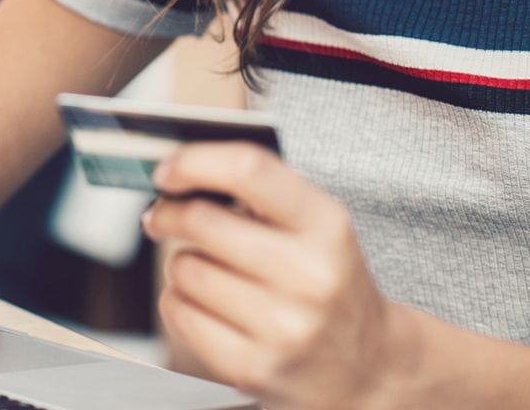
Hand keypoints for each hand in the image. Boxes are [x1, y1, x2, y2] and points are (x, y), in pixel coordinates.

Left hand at [143, 142, 414, 409]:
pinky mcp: (253, 368)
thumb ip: (260, 190)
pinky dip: (178, 301)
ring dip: (181, 263)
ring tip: (204, 268)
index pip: (249, 171)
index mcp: (327, 226)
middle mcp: (309, 276)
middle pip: (202, 221)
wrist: (367, 364)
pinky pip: (180, 313)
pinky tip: (201, 301)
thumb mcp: (318, 226)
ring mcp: (282, 327)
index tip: (167, 170)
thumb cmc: (328, 281)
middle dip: (169, 212)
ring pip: (185, 268)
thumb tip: (180, 169)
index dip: (195, 162)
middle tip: (162, 214)